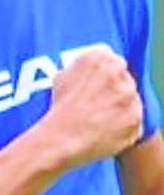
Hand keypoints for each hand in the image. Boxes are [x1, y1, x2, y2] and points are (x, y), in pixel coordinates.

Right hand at [40, 45, 142, 169]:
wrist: (62, 136)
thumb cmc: (58, 107)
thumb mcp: (62, 76)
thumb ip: (82, 68)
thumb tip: (89, 70)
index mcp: (98, 58)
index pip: (111, 60)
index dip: (104, 75)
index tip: (97, 85)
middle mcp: (118, 73)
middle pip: (123, 79)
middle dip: (114, 90)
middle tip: (97, 104)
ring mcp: (129, 96)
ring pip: (129, 100)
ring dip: (119, 107)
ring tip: (99, 119)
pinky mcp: (136, 117)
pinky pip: (133, 121)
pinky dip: (123, 126)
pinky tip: (105, 129)